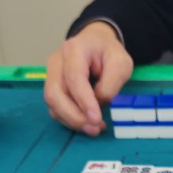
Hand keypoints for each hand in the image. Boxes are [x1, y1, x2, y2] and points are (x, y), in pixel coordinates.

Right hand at [44, 21, 133, 135]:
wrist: (96, 44)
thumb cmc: (108, 52)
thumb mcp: (121, 64)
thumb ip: (111, 84)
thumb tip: (98, 104)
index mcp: (74, 50)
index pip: (74, 78)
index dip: (84, 101)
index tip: (96, 119)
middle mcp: (56, 62)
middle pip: (55, 94)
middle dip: (74, 116)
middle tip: (95, 128)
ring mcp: (51, 76)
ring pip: (53, 104)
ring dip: (72, 121)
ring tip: (95, 128)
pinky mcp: (53, 88)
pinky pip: (56, 108)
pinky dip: (70, 120)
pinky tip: (87, 122)